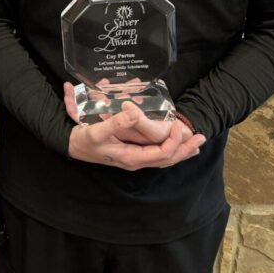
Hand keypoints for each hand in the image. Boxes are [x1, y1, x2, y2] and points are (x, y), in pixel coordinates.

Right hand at [64, 83, 206, 170]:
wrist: (73, 147)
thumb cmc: (85, 140)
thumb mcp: (98, 130)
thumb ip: (117, 122)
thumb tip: (136, 112)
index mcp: (132, 157)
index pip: (162, 154)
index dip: (174, 142)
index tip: (178, 127)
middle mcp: (136, 160)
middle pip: (167, 159)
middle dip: (185, 149)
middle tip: (201, 138)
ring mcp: (134, 158)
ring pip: (163, 158)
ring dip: (180, 151)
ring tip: (195, 144)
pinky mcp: (131, 154)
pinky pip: (156, 155)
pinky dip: (169, 149)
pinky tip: (174, 144)